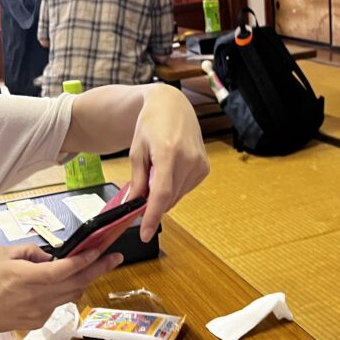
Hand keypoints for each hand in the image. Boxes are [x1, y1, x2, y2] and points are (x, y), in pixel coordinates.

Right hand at [0, 244, 122, 339]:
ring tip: (88, 268)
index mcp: (29, 277)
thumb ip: (29, 252)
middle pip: (78, 282)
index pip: (67, 268)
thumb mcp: (2, 254)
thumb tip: (48, 256)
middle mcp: (39, 296)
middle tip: (115, 258)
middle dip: (100, 269)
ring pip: (72, 295)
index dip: (87, 259)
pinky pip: (58, 304)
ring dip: (82, 281)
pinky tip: (52, 286)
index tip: (101, 250)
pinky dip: (61, 293)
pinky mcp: (38, 321)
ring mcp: (41, 311)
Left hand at [127, 85, 209, 240]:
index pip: (161, 194)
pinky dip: (173, 188)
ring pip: (177, 197)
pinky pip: (185, 189)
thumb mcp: (136, 151)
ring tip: (155, 174)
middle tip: (139, 199)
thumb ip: (137, 181)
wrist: (172, 106)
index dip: (152, 217)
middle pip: (168, 198)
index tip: (144, 234)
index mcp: (168, 152)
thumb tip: (134, 206)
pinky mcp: (204, 168)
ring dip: (163, 195)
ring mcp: (200, 164)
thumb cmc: (151, 124)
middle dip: (153, 204)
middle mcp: (188, 159)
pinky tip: (168, 172)